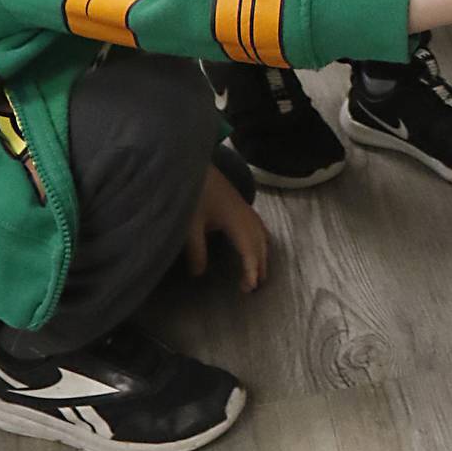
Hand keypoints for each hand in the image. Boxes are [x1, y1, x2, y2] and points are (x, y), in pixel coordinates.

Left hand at [186, 164, 269, 292]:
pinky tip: (256, 244)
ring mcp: (245, 207)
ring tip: (258, 272)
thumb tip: (199, 274)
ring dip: (262, 254)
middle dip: (259, 266)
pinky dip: (261, 240)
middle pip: (260, 244)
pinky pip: (258, 225)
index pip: (249, 249)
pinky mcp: (240, 203)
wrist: (193, 162)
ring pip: (262, 234)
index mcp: (236, 220)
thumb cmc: (193, 191)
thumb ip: (195, 250)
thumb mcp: (190, 225)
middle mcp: (246, 215)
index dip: (251, 269)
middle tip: (252, 288)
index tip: (250, 288)